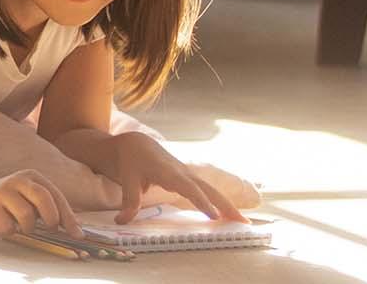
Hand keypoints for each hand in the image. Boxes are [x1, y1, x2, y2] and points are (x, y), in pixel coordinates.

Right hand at [0, 169, 79, 236]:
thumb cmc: (9, 203)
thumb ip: (50, 208)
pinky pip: (7, 226)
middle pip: (43, 198)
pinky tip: (5, 226)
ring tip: (22, 227)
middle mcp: (18, 180)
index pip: (56, 196)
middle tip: (51, 229)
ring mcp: (1, 191)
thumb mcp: (30, 199)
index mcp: (32, 177)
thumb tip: (77, 229)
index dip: (69, 217)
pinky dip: (10, 231)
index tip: (78, 235)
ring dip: (28, 227)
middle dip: (51, 218)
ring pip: (26, 215)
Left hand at [108, 132, 247, 223]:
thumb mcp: (126, 178)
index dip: (202, 202)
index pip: (189, 188)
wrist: (136, 143)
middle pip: (209, 189)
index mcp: (169, 171)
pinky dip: (221, 202)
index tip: (215, 216)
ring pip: (212, 190)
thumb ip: (128, 200)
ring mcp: (189, 175)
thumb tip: (122, 221)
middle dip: (226, 205)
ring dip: (228, 205)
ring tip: (243, 222)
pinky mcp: (190, 179)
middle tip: (242, 223)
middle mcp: (183, 172)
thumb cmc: (131, 160)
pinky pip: (208, 191)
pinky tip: (230, 216)